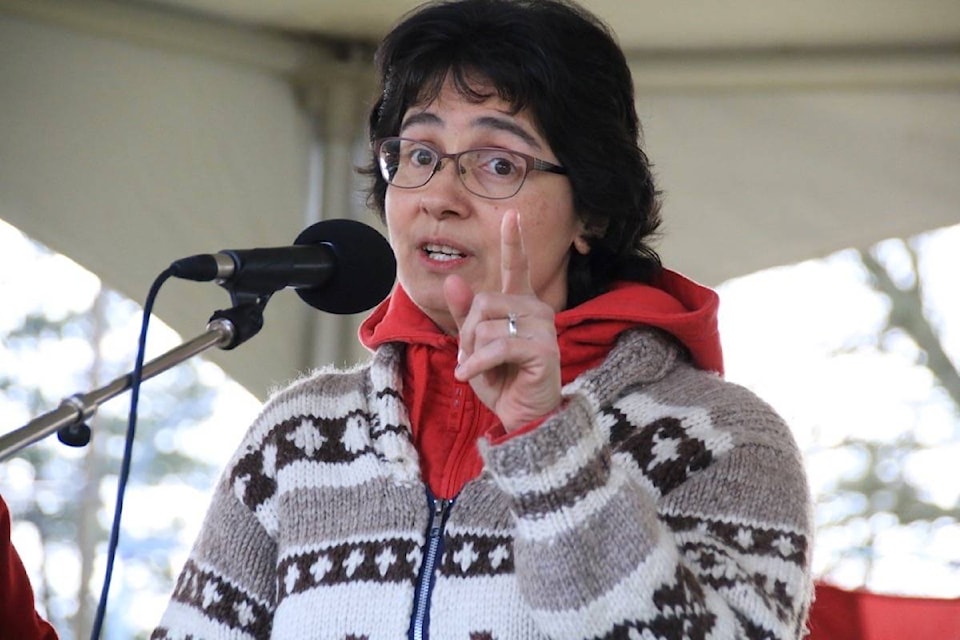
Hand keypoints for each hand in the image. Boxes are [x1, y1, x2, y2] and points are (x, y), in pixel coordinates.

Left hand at [443, 210, 562, 431]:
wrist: (522, 419)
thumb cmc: (502, 382)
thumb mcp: (475, 346)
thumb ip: (465, 314)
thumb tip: (453, 280)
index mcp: (521, 305)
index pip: (517, 268)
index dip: (513, 242)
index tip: (511, 214)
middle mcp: (537, 310)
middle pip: (484, 303)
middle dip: (467, 334)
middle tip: (472, 360)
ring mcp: (544, 329)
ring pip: (487, 325)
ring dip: (472, 353)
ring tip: (480, 371)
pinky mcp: (543, 351)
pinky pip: (497, 346)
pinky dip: (477, 364)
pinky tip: (470, 378)